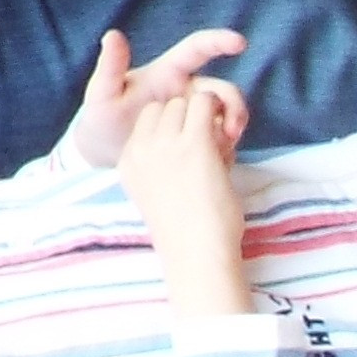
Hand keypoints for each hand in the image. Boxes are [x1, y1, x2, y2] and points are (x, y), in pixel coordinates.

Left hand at [55, 25, 247, 170]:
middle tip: (232, 129)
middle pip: (221, 89)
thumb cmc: (102, 118)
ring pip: (225, 115)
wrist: (103, 155)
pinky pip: (220, 140)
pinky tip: (218, 162)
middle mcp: (186, 91)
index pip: (197, 49)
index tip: (239, 42)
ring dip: (232, 128)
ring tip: (226, 148)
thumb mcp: (101, 95)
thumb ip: (109, 67)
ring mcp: (193, 116)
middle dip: (233, 104)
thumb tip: (112, 34)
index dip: (218, 41)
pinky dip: (225, 148)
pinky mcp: (197, 139)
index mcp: (167, 72)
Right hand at [117, 72, 253, 298]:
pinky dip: (223, 116)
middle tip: (207, 149)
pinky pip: (208, 102)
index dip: (173, 128)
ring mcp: (166, 143)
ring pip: (187, 102)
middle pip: (166, 107)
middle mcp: (141, 148)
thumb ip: (165, 161)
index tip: (188, 153)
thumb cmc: (188, 232)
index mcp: (128, 161)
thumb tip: (198, 129)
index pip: (148, 120)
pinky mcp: (194, 141)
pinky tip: (228, 146)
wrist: (198, 254)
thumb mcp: (160, 191)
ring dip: (206, 119)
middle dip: (188, 120)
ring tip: (218, 151)